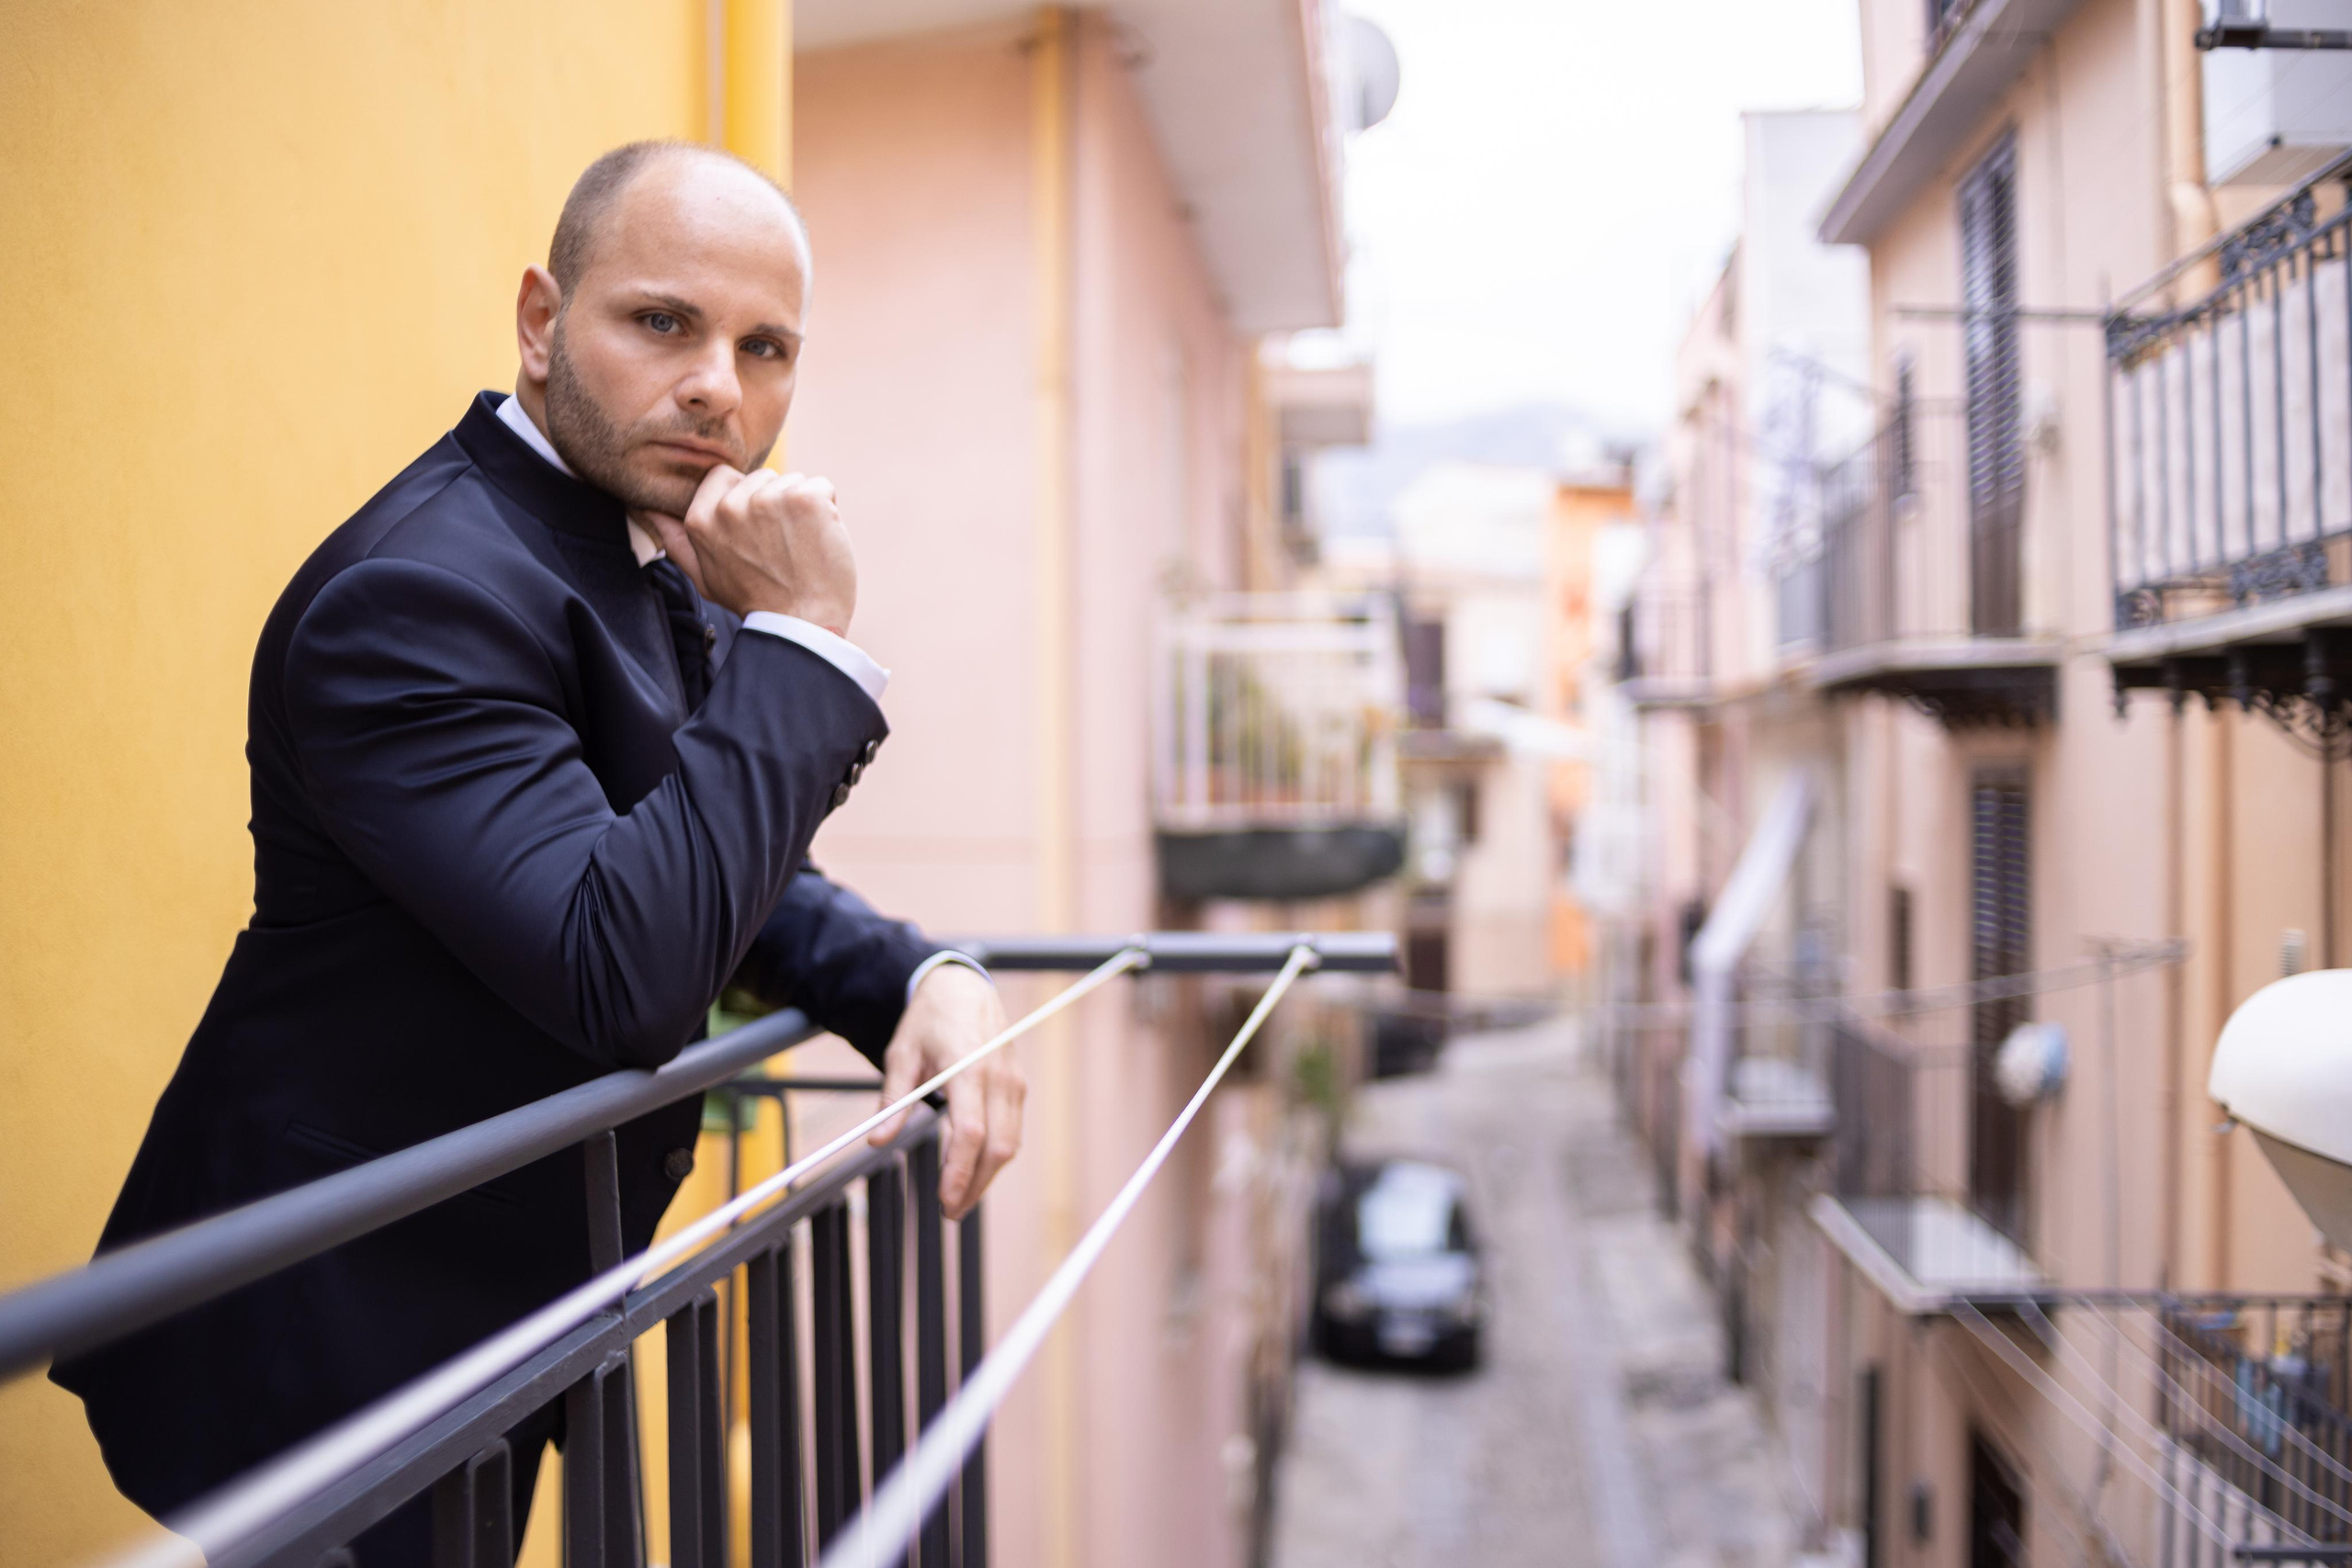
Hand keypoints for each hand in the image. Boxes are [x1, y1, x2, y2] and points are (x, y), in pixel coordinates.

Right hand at [636, 464, 855, 633]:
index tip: (756, 528)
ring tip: (800, 546)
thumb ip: (675, 540)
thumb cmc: (755, 602)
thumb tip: (645, 510)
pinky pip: (821, 485)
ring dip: (801, 507)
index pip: (723, 475)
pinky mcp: (805, 499)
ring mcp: (769, 499)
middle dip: (775, 503)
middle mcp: (730, 505)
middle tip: (780, 545)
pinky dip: (827, 507)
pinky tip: (820, 538)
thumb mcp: (703, 577)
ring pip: (792, 481)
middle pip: (762, 477)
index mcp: (701, 519)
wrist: (802, 624)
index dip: (745, 497)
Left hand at [870, 964, 1019, 1219]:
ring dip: (987, 1176)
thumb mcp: (901, 1054)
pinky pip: (1012, 1131)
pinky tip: (972, 1168)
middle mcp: (998, 1077)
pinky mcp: (1018, 1086)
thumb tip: (876, 1140)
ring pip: (1010, 1143)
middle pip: (997, 1147)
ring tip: (959, 1198)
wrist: (964, 988)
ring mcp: (1013, 1082)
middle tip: (950, 1211)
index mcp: (967, 1068)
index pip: (970, 1132)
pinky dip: (995, 1156)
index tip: (944, 1200)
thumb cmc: (929, 1021)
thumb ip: (892, 1099)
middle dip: (975, 1185)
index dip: (959, 1171)